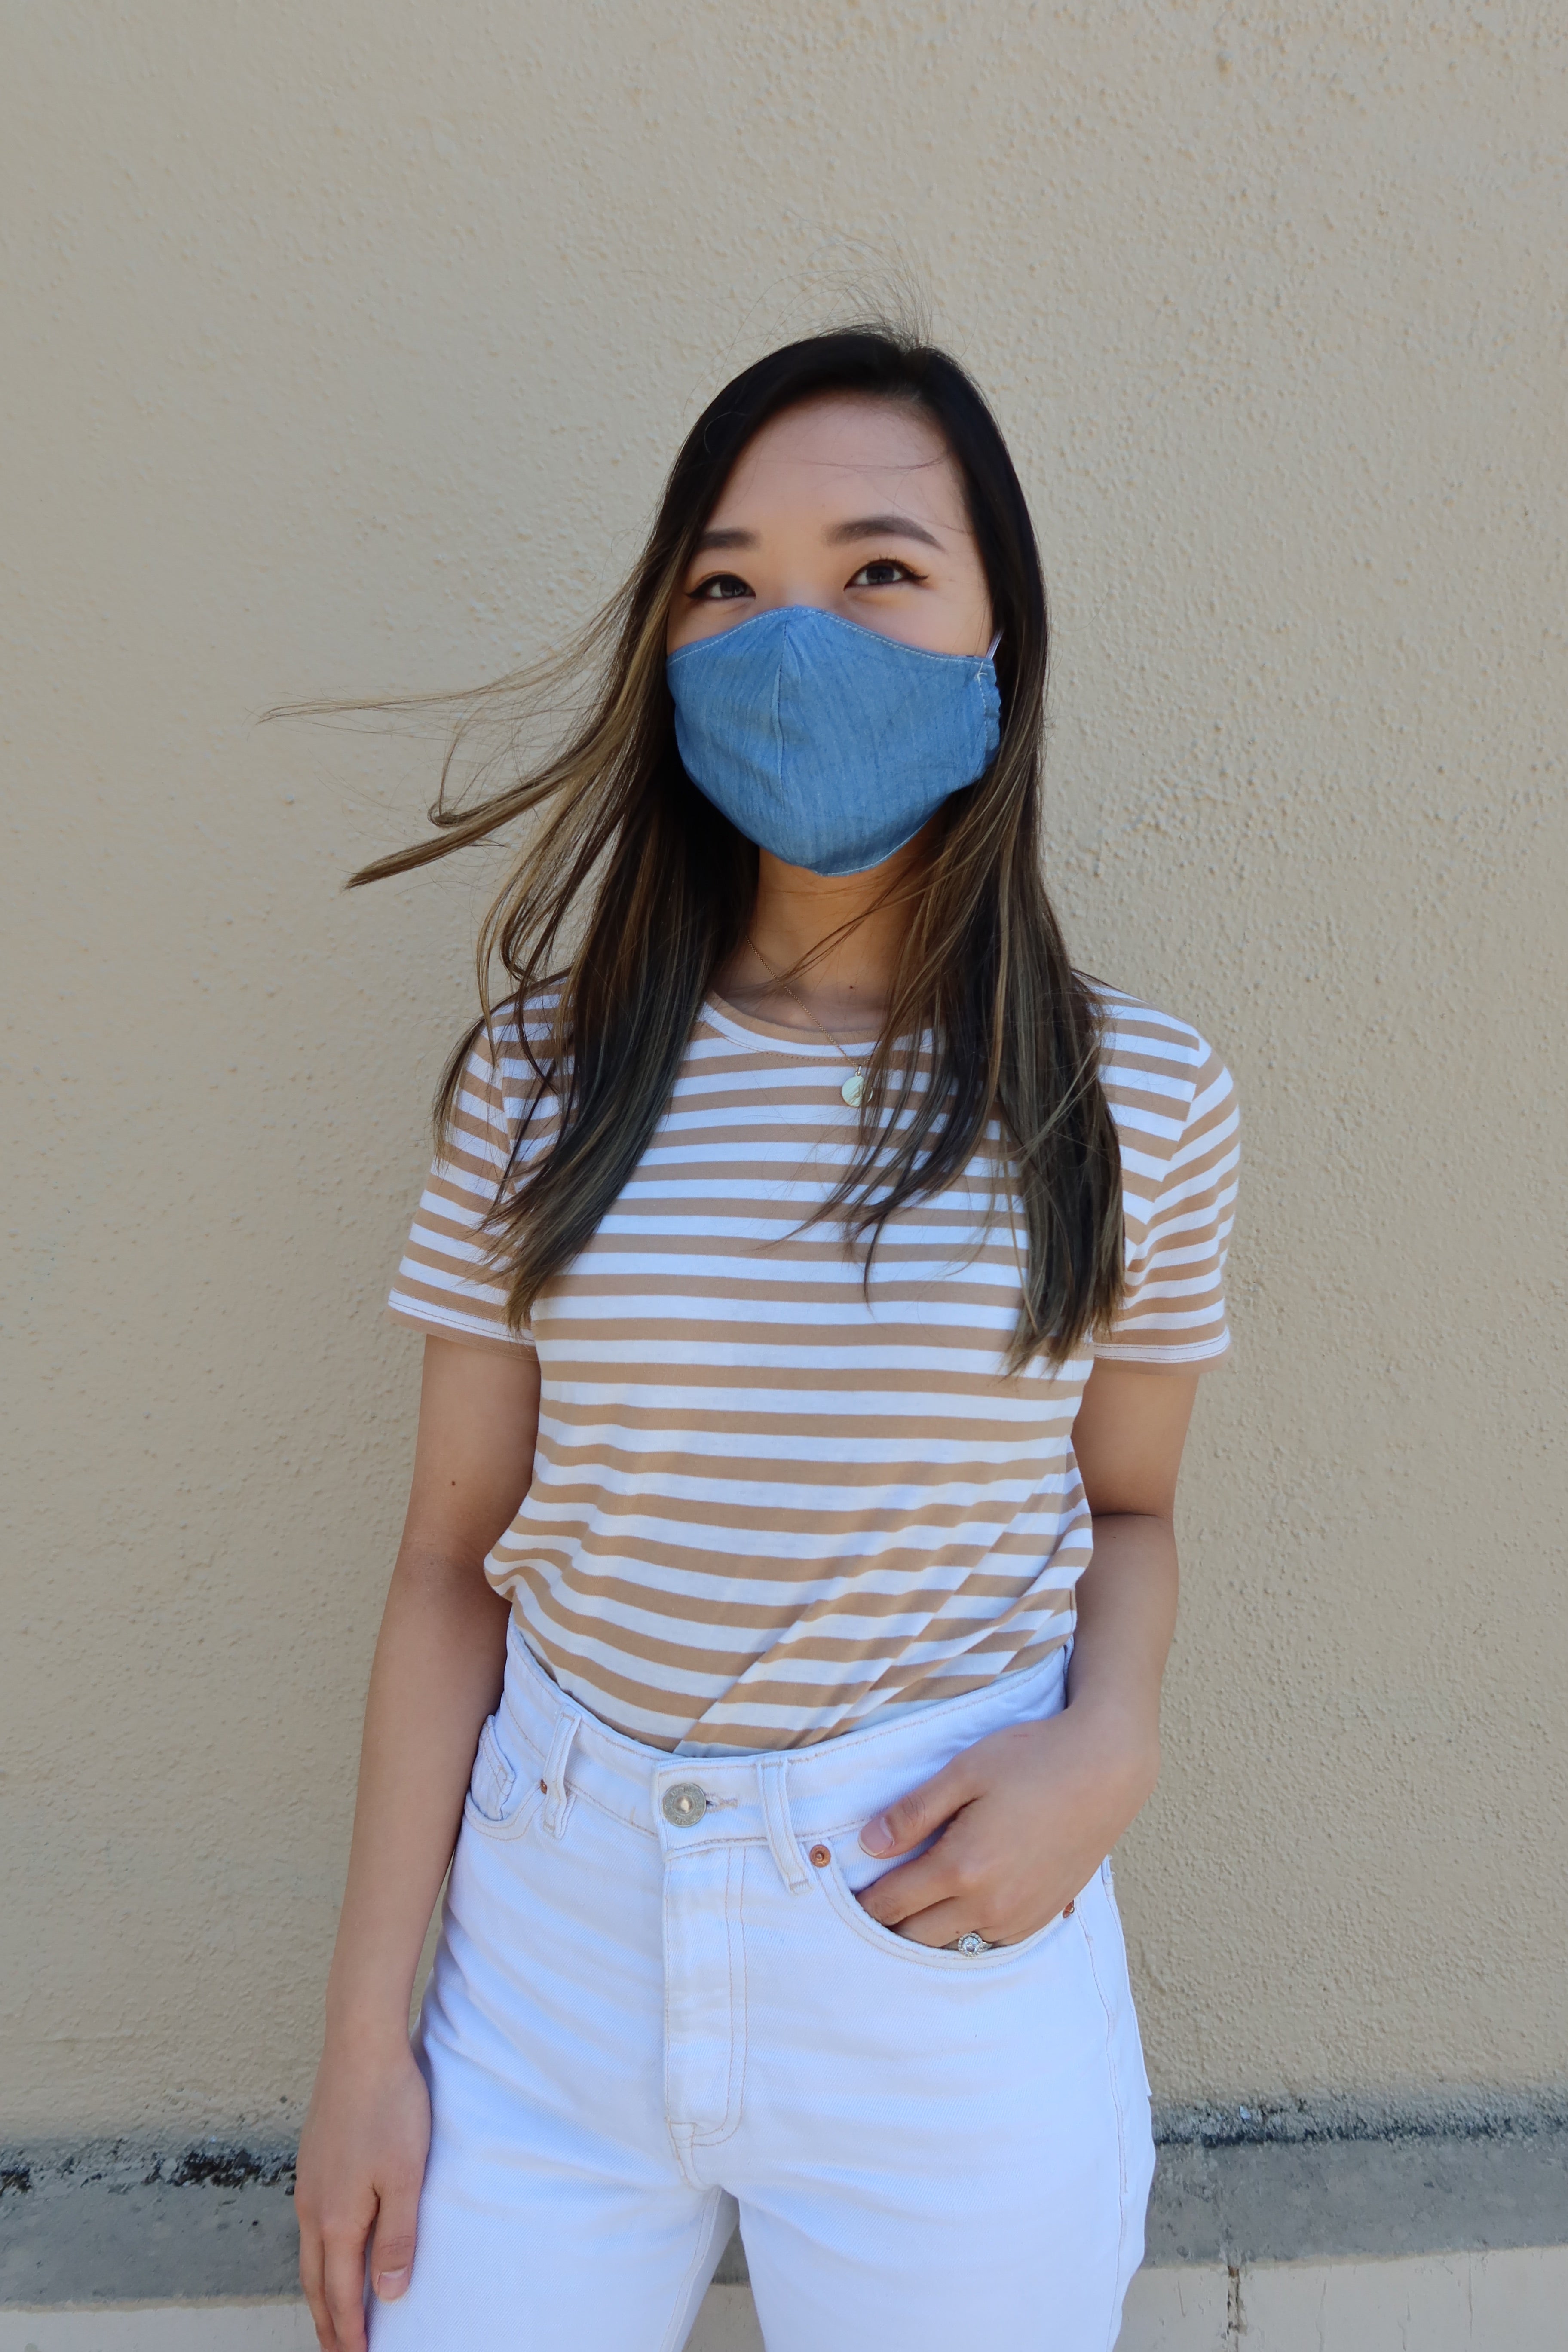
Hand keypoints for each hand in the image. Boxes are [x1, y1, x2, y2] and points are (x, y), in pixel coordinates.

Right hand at [296, 2033, 430, 2351]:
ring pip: (310, 2254)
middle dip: (328, 2324)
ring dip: (322, 2291)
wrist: (360, 2045)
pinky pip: (311, 2225)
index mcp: (337, 2219)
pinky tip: (332, 2249)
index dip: (351, 2333)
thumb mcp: (406, 2177)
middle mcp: (313, 2207)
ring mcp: (308, 2182)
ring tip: (334, 2313)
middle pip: (316, 2283)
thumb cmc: (390, 2107)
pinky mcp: (313, 2160)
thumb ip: (397, 2238)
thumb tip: (389, 2293)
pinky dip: (320, 2255)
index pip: (340, 2295)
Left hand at [855, 1702, 1158, 1948]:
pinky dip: (966, 1931)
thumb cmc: (1034, 1759)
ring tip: (914, 1902)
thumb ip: (913, 1812)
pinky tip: (960, 1904)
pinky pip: (989, 1942)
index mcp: (963, 1867)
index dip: (863, 1902)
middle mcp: (990, 1904)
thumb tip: (867, 1845)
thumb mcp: (964, 1771)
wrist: (1106, 1768)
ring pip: (953, 1946)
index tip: (846, 1893)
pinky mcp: (1042, 1915)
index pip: (892, 1905)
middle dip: (889, 1923)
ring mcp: (1019, 1916)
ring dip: (928, 1932)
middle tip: (875, 1898)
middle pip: (916, 1938)